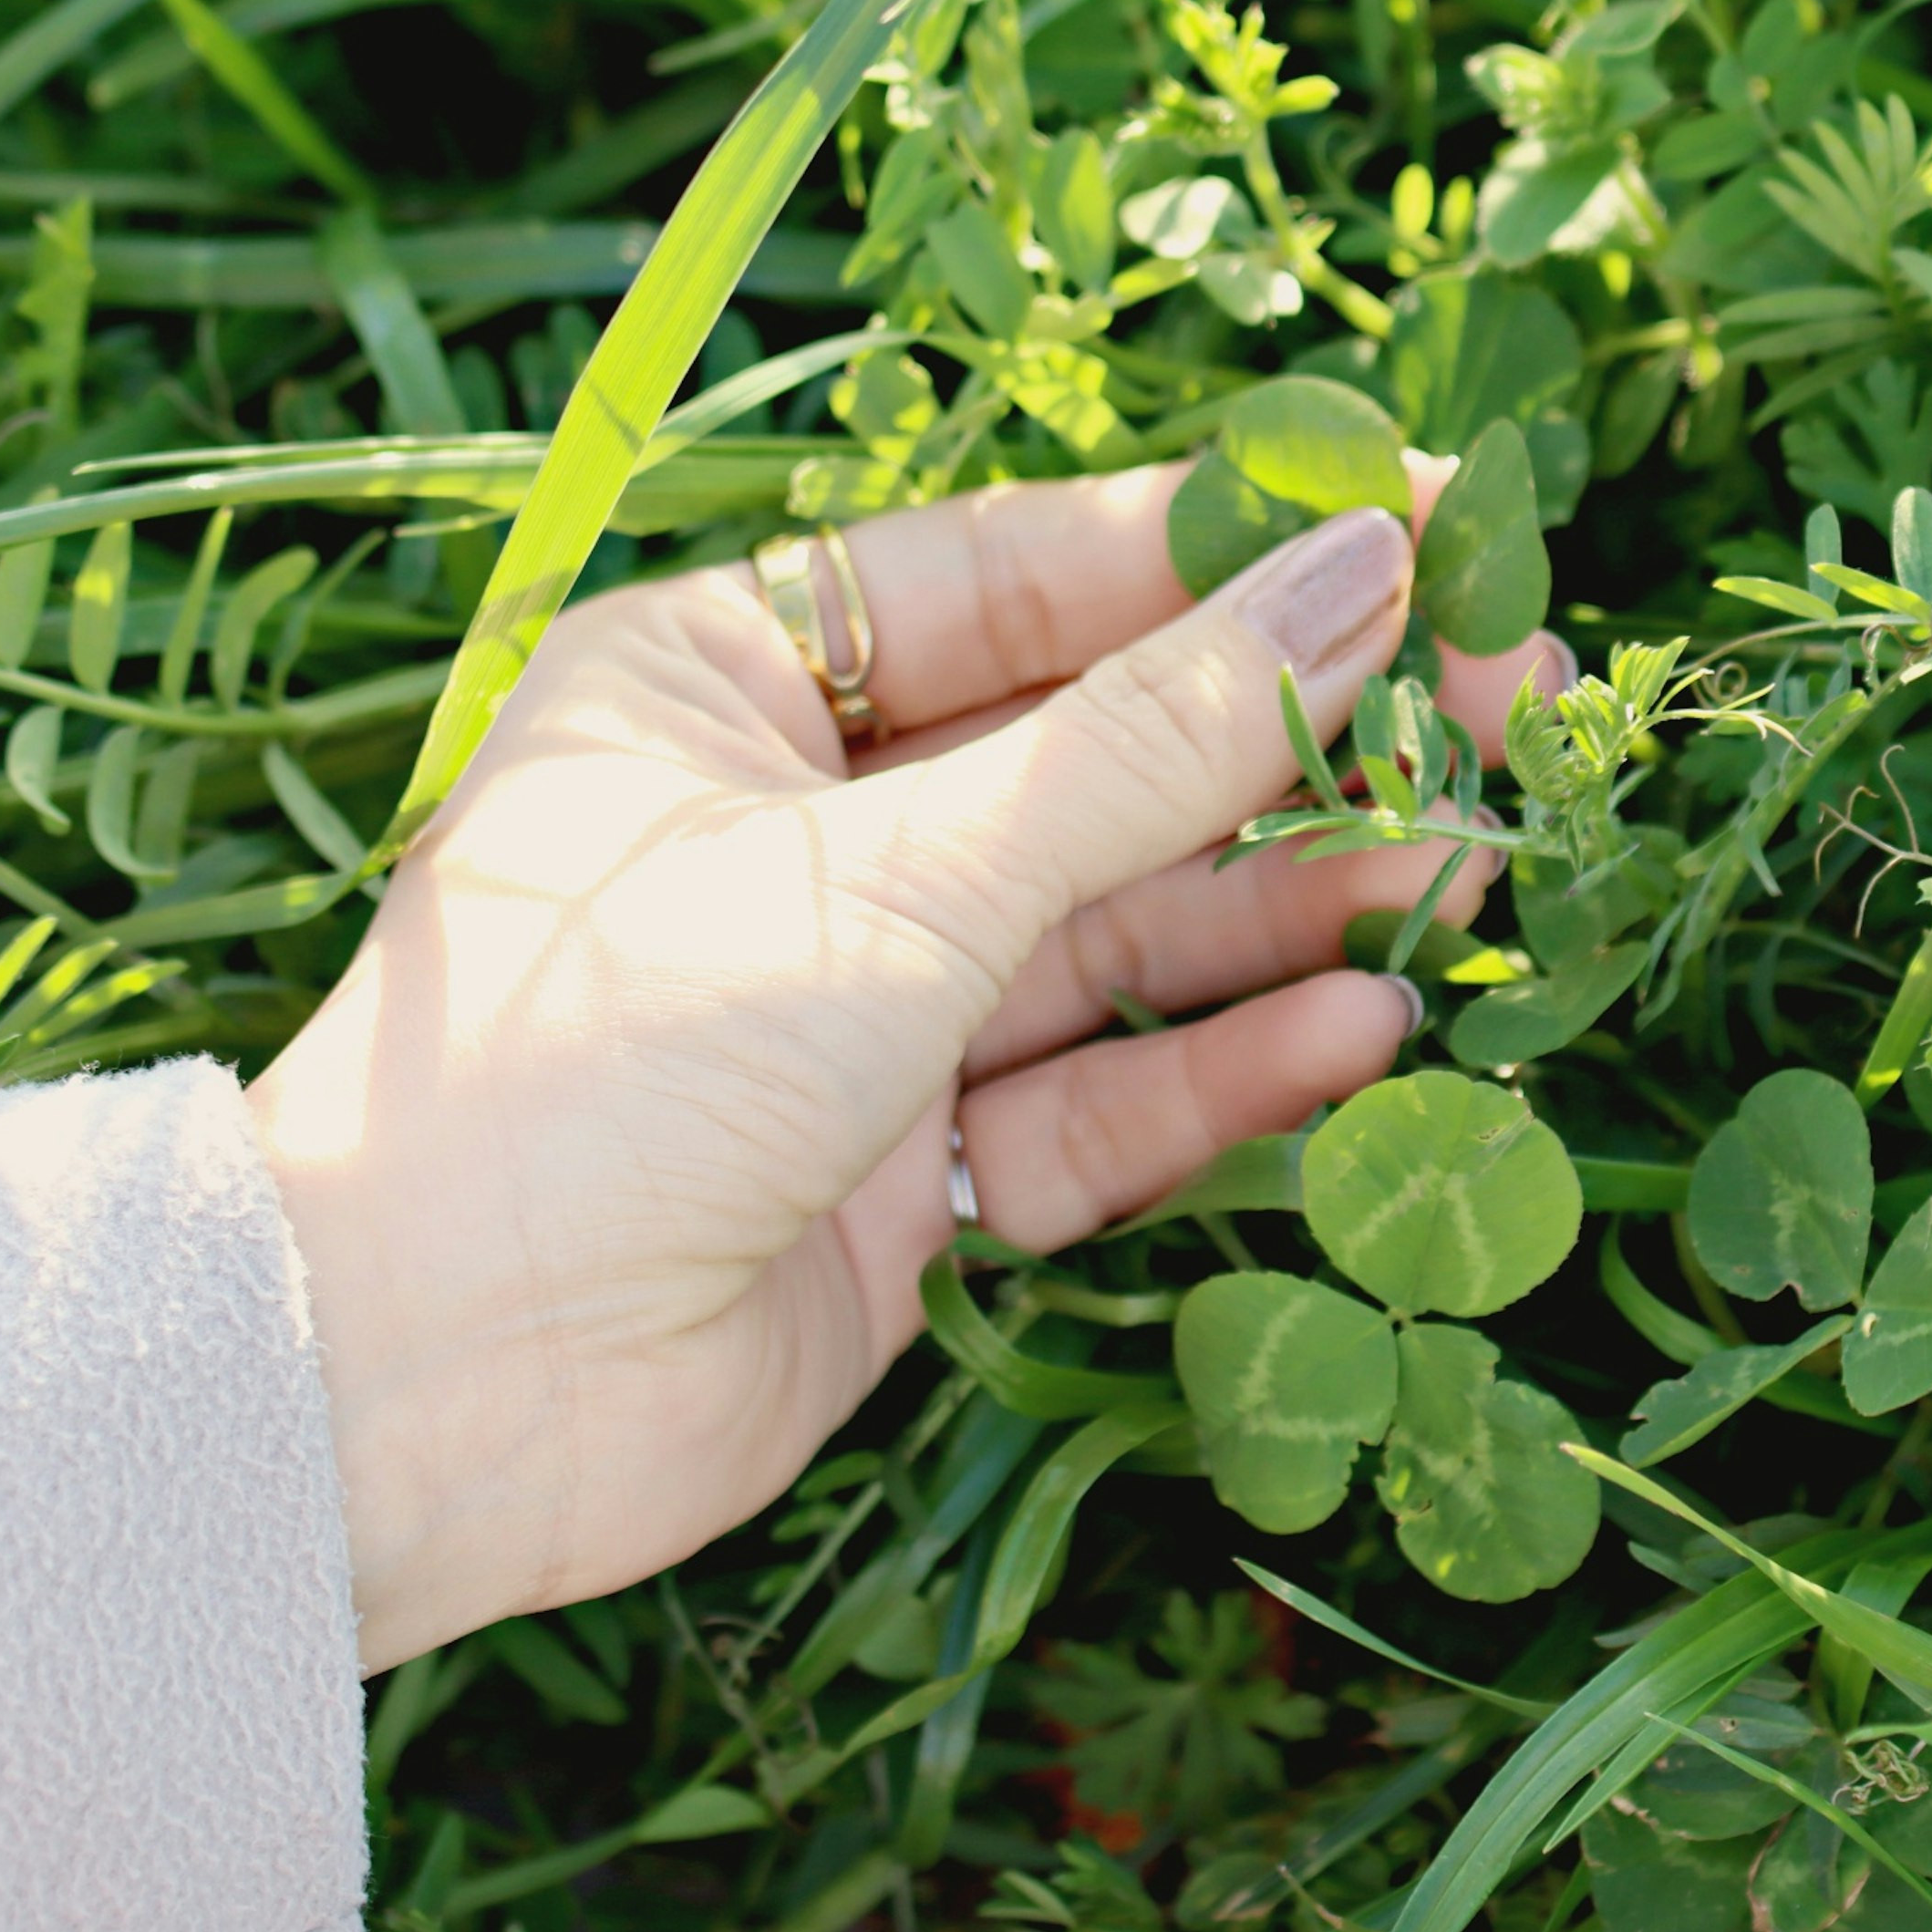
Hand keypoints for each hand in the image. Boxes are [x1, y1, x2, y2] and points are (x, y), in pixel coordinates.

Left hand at [247, 465, 1559, 1670]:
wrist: (426, 1399)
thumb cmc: (609, 1063)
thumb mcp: (903, 873)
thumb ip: (1152, 739)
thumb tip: (1363, 570)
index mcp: (735, 679)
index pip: (1030, 576)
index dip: (1236, 551)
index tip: (1435, 532)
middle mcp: (801, 825)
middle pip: (1098, 754)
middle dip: (1295, 741)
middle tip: (1505, 720)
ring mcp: (856, 1004)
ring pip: (1117, 929)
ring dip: (1288, 904)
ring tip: (1467, 875)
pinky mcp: (905, 1169)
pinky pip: (1094, 1089)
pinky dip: (1220, 1065)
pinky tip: (1361, 1029)